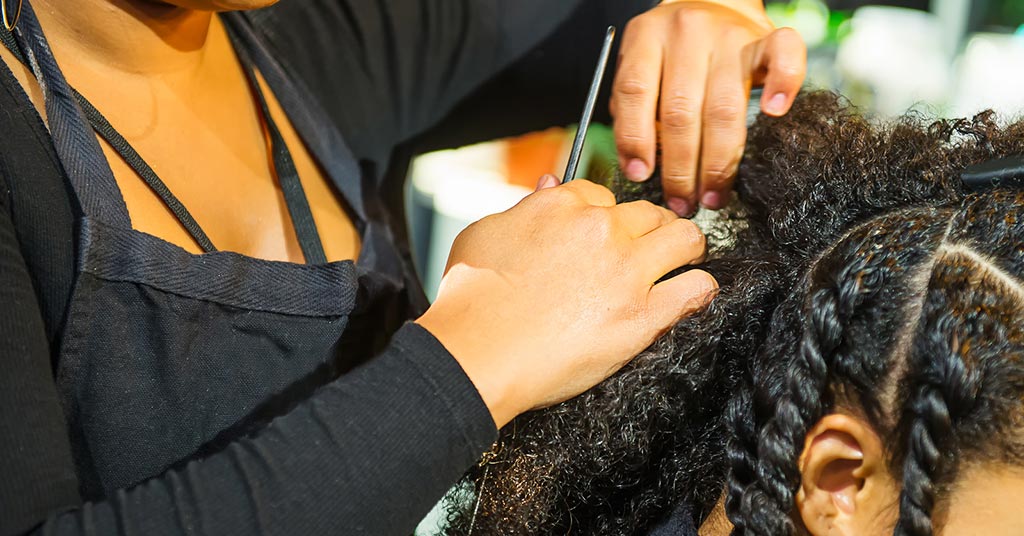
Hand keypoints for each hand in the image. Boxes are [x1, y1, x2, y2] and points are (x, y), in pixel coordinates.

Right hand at [416, 177, 715, 427]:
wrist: (476, 354)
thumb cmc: (469, 299)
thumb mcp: (485, 233)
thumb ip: (524, 206)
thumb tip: (547, 184)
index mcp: (563, 204)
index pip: (603, 194)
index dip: (605, 215)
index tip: (605, 234)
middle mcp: (601, 230)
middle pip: (650, 212)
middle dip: (651, 226)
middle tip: (649, 246)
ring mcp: (627, 272)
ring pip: (686, 239)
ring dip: (687, 248)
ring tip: (683, 261)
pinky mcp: (642, 316)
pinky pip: (696, 290)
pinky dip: (700, 289)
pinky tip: (694, 292)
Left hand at [612, 0, 806, 214]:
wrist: (714, 2)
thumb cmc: (672, 50)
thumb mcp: (640, 65)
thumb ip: (634, 107)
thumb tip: (638, 166)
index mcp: (647, 36)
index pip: (635, 93)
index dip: (635, 139)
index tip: (639, 176)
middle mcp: (688, 32)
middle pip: (681, 110)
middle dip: (681, 167)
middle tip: (682, 202)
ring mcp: (729, 35)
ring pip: (724, 107)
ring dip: (718, 162)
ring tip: (713, 195)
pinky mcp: (766, 37)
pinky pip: (783, 56)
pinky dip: (783, 83)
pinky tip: (774, 112)